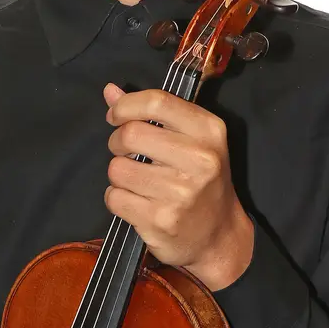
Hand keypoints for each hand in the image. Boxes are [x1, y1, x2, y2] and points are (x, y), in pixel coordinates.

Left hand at [103, 82, 253, 290]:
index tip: (115, 115)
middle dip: (117, 141)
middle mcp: (199, 159)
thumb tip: (109, 91)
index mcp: (208, 130)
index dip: (126, 105)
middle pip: (130, 134)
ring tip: (137, 180)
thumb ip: (152, 112)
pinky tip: (137, 201)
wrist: (219, 236)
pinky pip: (114, 197)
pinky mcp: (161, 221)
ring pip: (117, 168)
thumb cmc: (202, 178)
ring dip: (119, 173)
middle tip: (126, 151)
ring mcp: (180, 193)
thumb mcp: (191, 138)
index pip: (157, 102)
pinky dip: (117, 198)